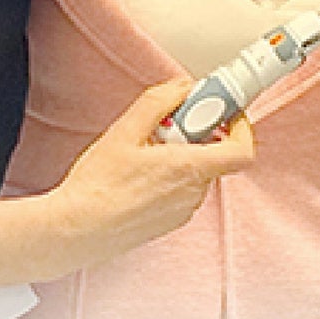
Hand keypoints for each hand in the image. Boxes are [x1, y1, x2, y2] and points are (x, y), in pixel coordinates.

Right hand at [0, 79, 254, 289]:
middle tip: (165, 125)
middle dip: (195, 134)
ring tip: (142, 152)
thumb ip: (159, 103)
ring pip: (195, 172)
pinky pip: (181, 190)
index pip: (242, 149)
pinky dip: (169, 175)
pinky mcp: (168, 222)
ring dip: (179, 155)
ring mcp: (182, 211)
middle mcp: (192, 193)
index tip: (223, 109)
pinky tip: (137, 174)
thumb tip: (183, 88)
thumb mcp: (125, 130)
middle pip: (214, 155)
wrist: (76, 230)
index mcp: (189, 169)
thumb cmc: (98, 186)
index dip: (240, 125)